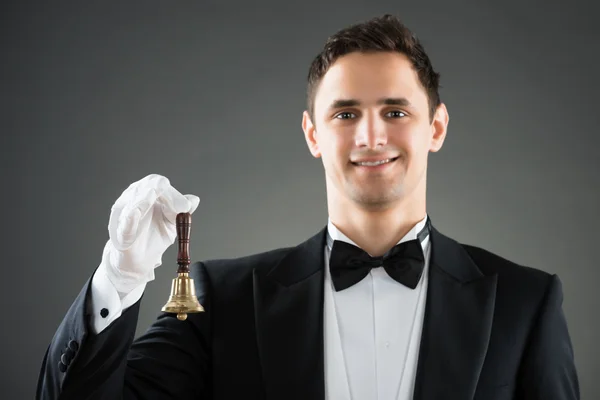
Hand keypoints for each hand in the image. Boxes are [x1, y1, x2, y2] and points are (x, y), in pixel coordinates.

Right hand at [101, 174, 199, 294]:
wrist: (140, 261)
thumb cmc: (153, 237)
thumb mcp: (172, 223)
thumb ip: (181, 211)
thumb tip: (194, 200)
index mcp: (148, 195)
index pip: (158, 184)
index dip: (173, 193)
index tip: (185, 206)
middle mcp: (134, 200)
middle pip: (147, 186)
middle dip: (163, 192)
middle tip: (179, 206)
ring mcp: (125, 215)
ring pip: (134, 200)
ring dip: (146, 198)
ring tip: (155, 196)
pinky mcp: (121, 232)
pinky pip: (125, 222)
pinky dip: (130, 216)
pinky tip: (136, 212)